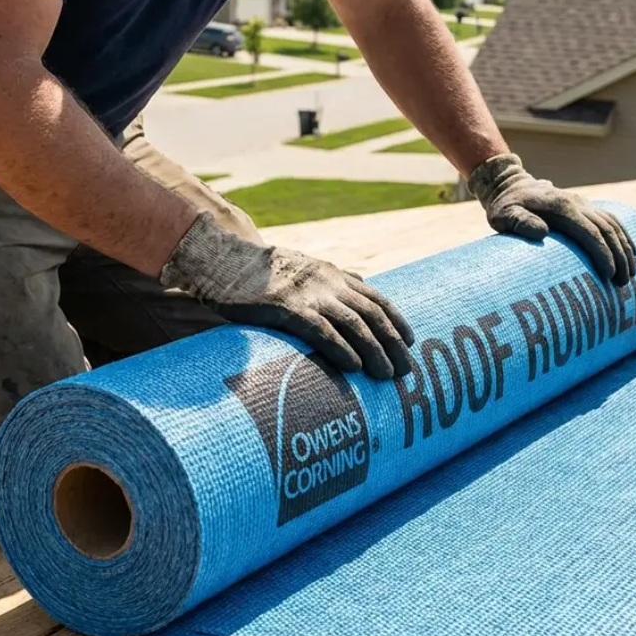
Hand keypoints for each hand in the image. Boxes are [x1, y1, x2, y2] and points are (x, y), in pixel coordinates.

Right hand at [161, 213, 415, 378]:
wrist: (224, 260)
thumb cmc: (261, 272)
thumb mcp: (303, 268)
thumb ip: (332, 278)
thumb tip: (362, 282)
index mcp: (333, 275)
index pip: (376, 299)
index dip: (397, 321)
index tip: (411, 342)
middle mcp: (328, 282)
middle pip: (372, 315)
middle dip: (393, 344)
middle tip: (406, 370)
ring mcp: (309, 294)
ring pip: (354, 324)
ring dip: (375, 351)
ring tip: (387, 375)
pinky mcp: (287, 308)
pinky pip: (322, 330)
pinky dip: (342, 348)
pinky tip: (354, 366)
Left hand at [467, 154, 635, 284]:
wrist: (510, 184)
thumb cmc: (505, 206)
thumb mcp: (505, 215)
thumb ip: (520, 222)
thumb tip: (542, 233)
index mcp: (562, 208)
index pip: (589, 232)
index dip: (602, 253)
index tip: (609, 275)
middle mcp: (577, 204)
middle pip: (607, 229)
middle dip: (619, 256)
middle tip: (623, 283)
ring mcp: (583, 204)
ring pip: (613, 225)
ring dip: (625, 249)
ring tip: (631, 275)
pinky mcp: (585, 207)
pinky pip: (611, 220)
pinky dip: (624, 235)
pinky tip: (632, 253)